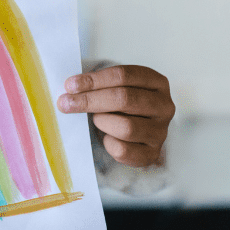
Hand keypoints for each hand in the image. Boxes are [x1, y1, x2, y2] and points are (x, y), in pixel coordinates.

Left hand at [57, 65, 174, 167]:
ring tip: (96, 120)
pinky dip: (108, 143)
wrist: (132, 132)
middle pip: (124, 99)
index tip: (69, 85)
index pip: (123, 75)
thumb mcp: (113, 87)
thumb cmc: (118, 104)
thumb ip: (96, 84)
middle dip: (90, 100)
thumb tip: (70, 88)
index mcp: (156, 82)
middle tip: (65, 103)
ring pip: (126, 127)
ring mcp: (161, 131)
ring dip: (102, 122)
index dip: (93, 80)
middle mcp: (164, 106)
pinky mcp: (152, 153)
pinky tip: (106, 137)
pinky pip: (123, 150)